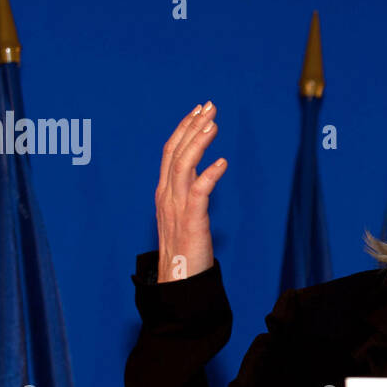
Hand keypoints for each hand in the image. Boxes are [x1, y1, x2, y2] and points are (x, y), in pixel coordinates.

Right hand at [155, 101, 225, 282]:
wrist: (178, 280)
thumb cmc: (184, 248)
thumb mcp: (183, 214)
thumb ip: (189, 192)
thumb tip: (203, 174)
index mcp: (164, 192)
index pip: (171, 152)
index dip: (184, 129)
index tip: (199, 111)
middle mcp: (167, 195)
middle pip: (175, 152)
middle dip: (192, 126)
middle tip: (209, 106)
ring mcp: (176, 207)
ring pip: (183, 166)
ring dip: (198, 142)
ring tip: (213, 124)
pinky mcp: (190, 221)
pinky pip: (198, 193)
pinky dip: (209, 175)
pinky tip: (222, 163)